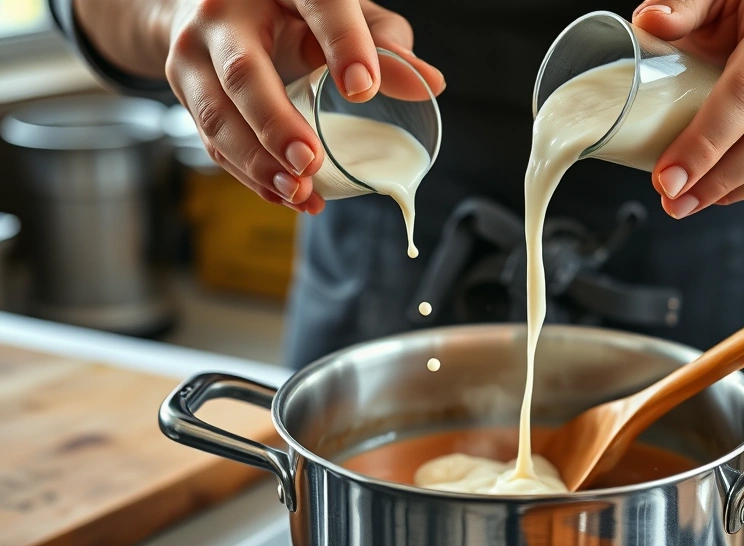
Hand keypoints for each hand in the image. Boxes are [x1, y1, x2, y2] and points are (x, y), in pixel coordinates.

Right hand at [165, 0, 444, 212]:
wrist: (214, 6)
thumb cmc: (295, 9)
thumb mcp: (344, 13)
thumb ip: (385, 44)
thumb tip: (430, 85)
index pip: (317, 4)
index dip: (343, 44)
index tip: (363, 89)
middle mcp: (223, 10)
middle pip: (244, 73)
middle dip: (277, 124)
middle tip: (311, 163)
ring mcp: (194, 49)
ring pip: (217, 115)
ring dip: (258, 163)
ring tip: (300, 193)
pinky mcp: (182, 85)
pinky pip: (210, 139)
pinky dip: (247, 173)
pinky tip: (282, 196)